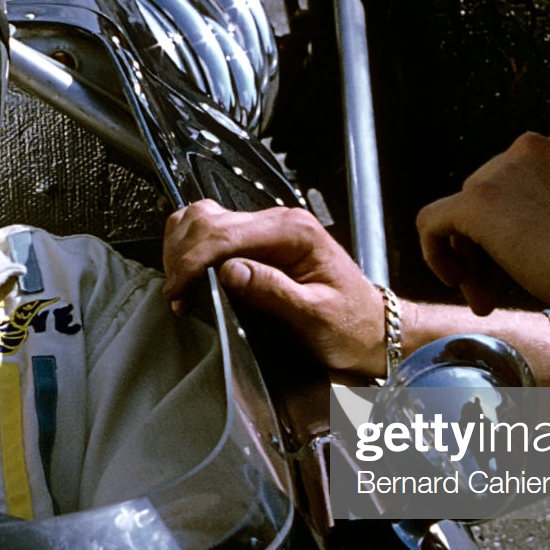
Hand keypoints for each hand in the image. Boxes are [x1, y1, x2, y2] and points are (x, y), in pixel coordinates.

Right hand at [163, 201, 386, 374]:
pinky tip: (189, 277)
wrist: (370, 329)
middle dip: (183, 257)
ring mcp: (264, 230)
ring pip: (202, 219)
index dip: (195, 262)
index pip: (226, 234)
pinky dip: (189, 250)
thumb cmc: (350, 326)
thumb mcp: (317, 316)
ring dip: (181, 250)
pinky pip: (209, 232)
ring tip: (181, 288)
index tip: (180, 292)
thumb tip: (230, 271)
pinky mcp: (255, 243)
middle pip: (207, 221)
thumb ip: (274, 291)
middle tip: (178, 296)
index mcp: (295, 232)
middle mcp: (278, 222)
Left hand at [416, 129, 549, 347]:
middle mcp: (533, 146)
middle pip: (484, 198)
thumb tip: (499, 234)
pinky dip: (435, 254)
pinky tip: (458, 282)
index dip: (510, 230)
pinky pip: (431, 223)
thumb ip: (544, 210)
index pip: (513, 184)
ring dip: (470, 260)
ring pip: (460, 215)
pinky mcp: (479, 201)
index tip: (521, 267)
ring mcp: (505, 170)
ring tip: (489, 298)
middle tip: (497, 292)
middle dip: (486, 248)